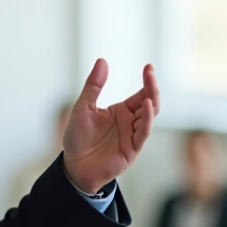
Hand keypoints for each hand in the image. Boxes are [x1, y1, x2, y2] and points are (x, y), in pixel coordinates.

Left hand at [62, 59, 159, 192]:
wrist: (74, 165)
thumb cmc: (78, 138)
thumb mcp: (83, 107)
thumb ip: (94, 86)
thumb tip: (102, 61)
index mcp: (121, 111)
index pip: (140, 94)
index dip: (147, 81)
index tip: (148, 67)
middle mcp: (130, 122)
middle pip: (149, 102)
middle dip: (151, 88)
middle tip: (150, 72)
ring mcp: (133, 135)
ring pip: (150, 116)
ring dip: (151, 101)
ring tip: (149, 89)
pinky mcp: (132, 149)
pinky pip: (144, 132)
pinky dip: (148, 119)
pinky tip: (147, 105)